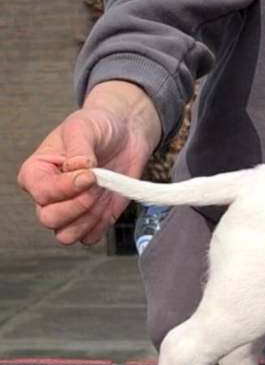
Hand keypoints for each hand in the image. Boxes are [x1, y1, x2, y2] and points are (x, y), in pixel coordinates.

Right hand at [17, 81, 161, 245]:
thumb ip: (78, 149)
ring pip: (66, 235)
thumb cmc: (98, 127)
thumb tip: (79, 168)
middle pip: (50, 219)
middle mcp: (49, 195)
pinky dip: (100, 226)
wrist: (126, 134)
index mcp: (37, 172)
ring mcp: (72, 210)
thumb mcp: (84, 127)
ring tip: (102, 193)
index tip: (90, 174)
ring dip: (88, 218)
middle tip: (97, 185)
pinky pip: (90, 237)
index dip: (66, 188)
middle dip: (78, 205)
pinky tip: (108, 204)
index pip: (41, 193)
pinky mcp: (94, 219)